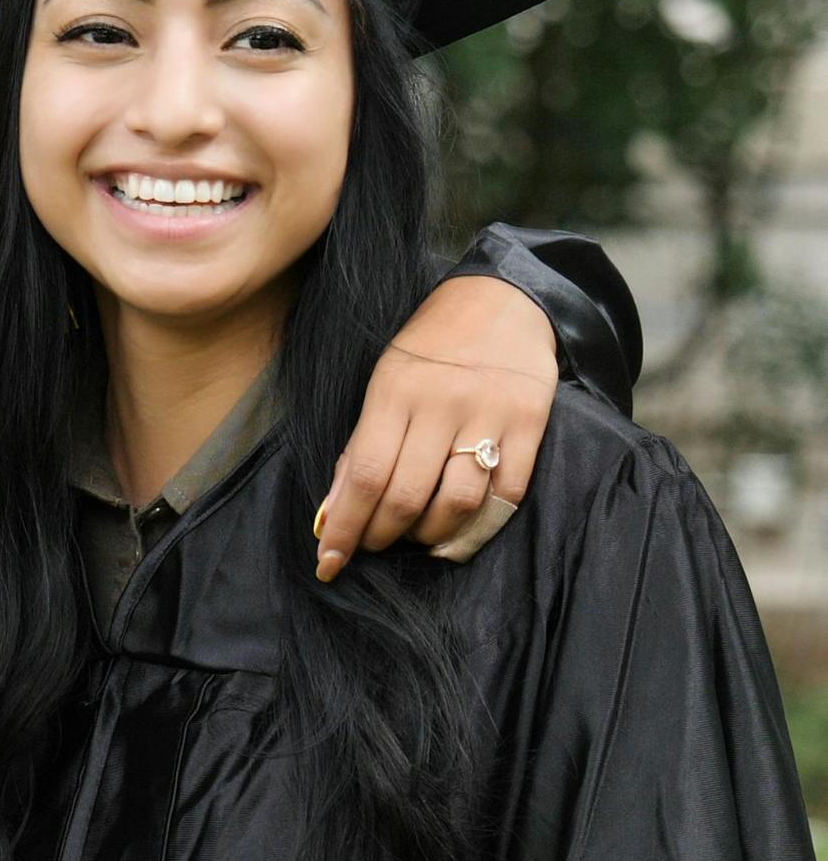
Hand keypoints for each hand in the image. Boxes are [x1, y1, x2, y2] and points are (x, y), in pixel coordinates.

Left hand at [314, 276, 557, 581]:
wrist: (503, 298)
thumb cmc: (431, 345)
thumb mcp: (385, 380)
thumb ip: (362, 444)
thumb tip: (335, 511)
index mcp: (394, 391)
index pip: (363, 475)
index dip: (345, 527)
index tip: (329, 562)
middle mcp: (441, 404)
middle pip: (407, 495)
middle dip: (382, 535)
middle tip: (375, 544)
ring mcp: (489, 414)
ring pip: (458, 502)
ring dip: (430, 535)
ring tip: (417, 537)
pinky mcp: (531, 423)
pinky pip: (506, 493)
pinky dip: (480, 526)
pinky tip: (459, 533)